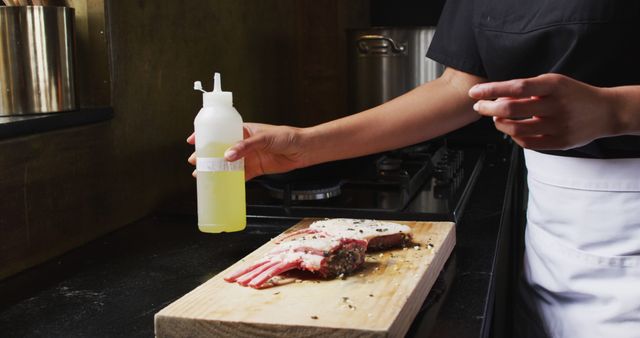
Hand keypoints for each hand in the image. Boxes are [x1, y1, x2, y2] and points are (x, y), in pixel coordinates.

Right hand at [187, 123, 307, 179]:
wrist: (302, 150)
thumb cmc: (286, 137)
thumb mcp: (264, 138)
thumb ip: (245, 146)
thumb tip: (228, 155)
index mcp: (243, 130)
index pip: (220, 130)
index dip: (205, 135)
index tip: (192, 140)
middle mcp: (243, 144)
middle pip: (220, 149)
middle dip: (206, 155)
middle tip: (194, 162)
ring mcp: (248, 157)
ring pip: (227, 164)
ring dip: (215, 169)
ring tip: (202, 175)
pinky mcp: (255, 169)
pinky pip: (239, 176)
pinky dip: (230, 180)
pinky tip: (221, 184)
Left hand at [468, 73, 616, 149]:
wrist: (606, 111)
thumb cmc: (572, 94)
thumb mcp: (553, 83)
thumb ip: (527, 90)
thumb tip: (496, 97)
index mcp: (554, 85)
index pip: (516, 87)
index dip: (491, 90)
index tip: (474, 92)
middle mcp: (557, 105)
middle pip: (512, 110)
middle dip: (489, 109)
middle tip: (479, 107)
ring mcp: (559, 126)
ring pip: (516, 130)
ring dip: (499, 124)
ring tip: (497, 118)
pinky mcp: (560, 143)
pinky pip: (527, 143)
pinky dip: (514, 137)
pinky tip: (512, 130)